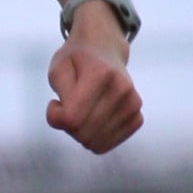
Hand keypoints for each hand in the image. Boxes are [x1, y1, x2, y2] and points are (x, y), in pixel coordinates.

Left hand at [46, 34, 142, 155]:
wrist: (105, 48)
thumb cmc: (77, 60)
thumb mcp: (57, 70)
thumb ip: (59, 97)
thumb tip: (71, 124)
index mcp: (100, 73)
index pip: (71, 118)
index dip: (55, 115)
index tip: (55, 102)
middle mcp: (122, 89)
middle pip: (83, 133)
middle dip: (68, 125)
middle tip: (69, 105)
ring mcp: (133, 104)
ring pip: (95, 143)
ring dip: (81, 131)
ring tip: (82, 109)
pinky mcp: (137, 117)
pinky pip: (107, 144)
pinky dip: (95, 137)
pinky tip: (94, 117)